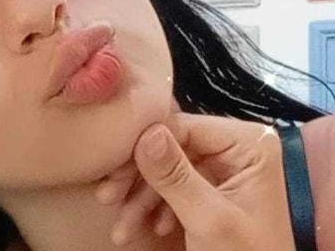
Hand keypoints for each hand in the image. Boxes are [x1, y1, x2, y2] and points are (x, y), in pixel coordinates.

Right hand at [98, 113, 295, 248]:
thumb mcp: (208, 220)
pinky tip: (142, 228)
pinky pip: (174, 186)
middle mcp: (236, 148)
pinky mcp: (212, 188)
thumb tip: (146, 132)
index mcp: (248, 144)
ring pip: (167, 168)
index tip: (113, 175)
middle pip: (171, 147)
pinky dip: (153, 207)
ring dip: (140, 198)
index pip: (183, 127)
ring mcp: (224, 168)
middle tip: (107, 199)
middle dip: (138, 179)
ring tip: (122, 228)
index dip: (143, 148)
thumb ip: (175, 176)